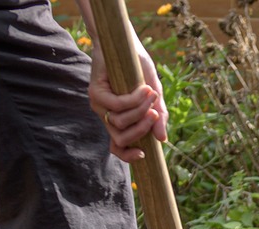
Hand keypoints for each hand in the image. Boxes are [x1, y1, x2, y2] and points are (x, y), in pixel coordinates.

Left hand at [88, 33, 168, 162]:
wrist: (124, 41)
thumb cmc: (138, 66)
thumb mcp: (153, 94)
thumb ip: (157, 115)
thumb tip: (163, 139)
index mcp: (117, 120)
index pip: (117, 147)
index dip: (128, 156)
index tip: (144, 155)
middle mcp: (105, 115)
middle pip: (121, 139)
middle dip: (141, 129)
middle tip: (155, 113)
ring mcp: (98, 105)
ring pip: (120, 123)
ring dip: (140, 111)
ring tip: (151, 94)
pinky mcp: (95, 93)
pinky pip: (118, 106)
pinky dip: (134, 99)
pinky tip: (144, 89)